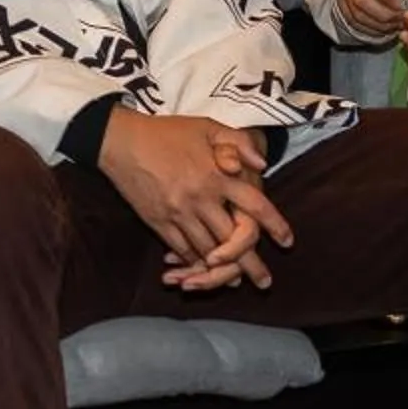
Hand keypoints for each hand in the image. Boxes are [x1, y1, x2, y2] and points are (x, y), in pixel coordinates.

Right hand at [99, 109, 294, 277]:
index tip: (288, 241)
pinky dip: (193, 261)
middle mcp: (201, 198)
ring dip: (224, 270)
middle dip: (252, 264)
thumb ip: (238, 142)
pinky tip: (203, 268)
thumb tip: (261, 165)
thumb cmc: (165, 132)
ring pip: (208, 250)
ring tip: (237, 283)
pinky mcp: (158, 221)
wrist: (119, 140)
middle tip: (265, 281)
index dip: (275, 225)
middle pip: (234, 239)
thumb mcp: (206, 125)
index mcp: (216, 176)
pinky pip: (181, 248)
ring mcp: (178, 212)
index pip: (255, 206)